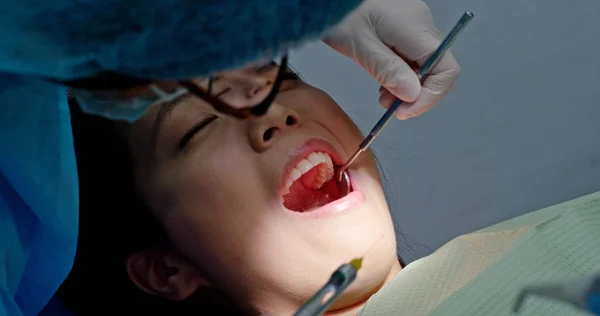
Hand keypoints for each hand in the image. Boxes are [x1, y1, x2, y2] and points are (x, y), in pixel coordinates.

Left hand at [323, 0, 459, 119]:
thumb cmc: (338, 13)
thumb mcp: (360, 45)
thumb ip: (387, 70)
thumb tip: (412, 95)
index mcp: (416, 28)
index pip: (446, 69)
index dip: (430, 96)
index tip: (405, 112)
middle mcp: (422, 25)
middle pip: (437, 69)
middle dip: (416, 94)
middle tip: (390, 109)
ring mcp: (413, 25)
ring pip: (424, 65)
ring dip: (407, 87)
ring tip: (383, 98)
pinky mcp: (403, 28)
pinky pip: (411, 57)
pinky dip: (400, 74)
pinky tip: (383, 82)